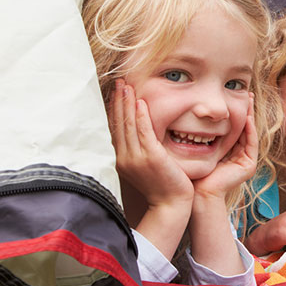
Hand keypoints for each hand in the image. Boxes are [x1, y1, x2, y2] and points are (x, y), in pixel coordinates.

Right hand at [110, 80, 192, 210]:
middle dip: (118, 100)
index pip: (115, 128)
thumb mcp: (143, 165)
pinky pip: (143, 132)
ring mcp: (136, 158)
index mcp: (120, 159)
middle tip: (118, 81)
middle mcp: (124, 157)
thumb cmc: (161, 184)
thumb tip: (133, 132)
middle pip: (118, 123)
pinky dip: (140, 116)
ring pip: (128, 125)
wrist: (171, 204)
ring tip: (126, 85)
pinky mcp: (151, 158)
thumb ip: (137, 149)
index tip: (115, 91)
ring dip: (126, 103)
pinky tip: (139, 102)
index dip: (114, 109)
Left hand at [192, 95, 258, 205]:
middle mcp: (238, 156)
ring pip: (249, 132)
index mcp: (226, 153)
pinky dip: (250, 129)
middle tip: (245, 92)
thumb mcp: (194, 147)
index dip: (233, 111)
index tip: (231, 94)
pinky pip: (251, 142)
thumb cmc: (192, 172)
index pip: (232, 128)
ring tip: (249, 99)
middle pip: (244, 128)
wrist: (198, 193)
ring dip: (250, 115)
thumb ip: (195, 133)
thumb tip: (186, 113)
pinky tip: (247, 116)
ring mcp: (245, 161)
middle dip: (245, 110)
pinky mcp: (248, 165)